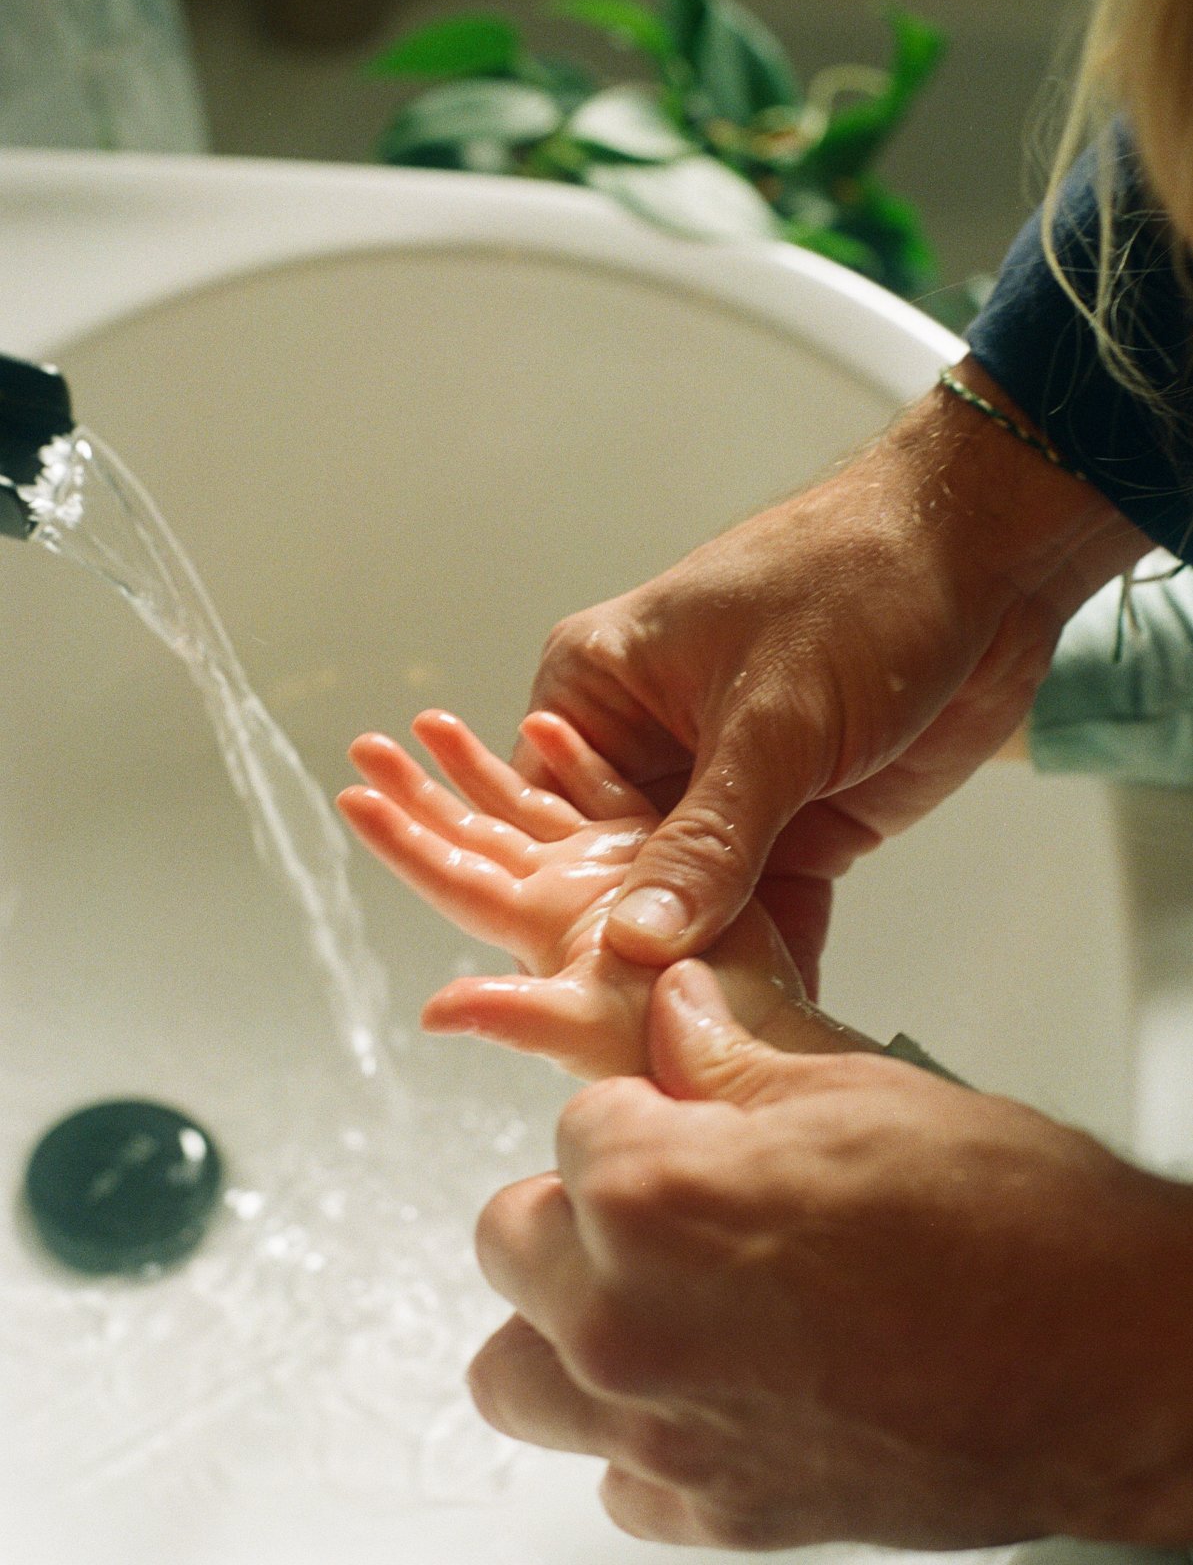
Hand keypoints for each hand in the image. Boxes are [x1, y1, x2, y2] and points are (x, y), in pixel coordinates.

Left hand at [469, 962, 1192, 1548]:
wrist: (1117, 1367)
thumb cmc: (1011, 1229)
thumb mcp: (855, 1088)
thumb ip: (727, 1052)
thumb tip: (671, 1008)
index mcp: (652, 1197)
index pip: (571, 1124)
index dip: (638, 1108)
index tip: (685, 1114)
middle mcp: (628, 1325)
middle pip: (511, 1238)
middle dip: (579, 1203)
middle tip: (666, 1195)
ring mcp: (663, 1435)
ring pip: (518, 1371)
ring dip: (566, 1320)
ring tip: (657, 1289)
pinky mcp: (713, 1519)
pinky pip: (611, 1471)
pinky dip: (640, 1429)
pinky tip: (718, 1380)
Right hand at [515, 359, 1150, 990]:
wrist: (989, 554)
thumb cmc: (855, 585)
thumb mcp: (771, 719)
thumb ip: (707, 840)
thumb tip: (637, 944)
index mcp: (596, 692)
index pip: (538, 819)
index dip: (549, 909)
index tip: (569, 999)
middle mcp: (644, 748)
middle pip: (609, 877)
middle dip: (631, 959)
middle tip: (642, 1049)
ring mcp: (721, 792)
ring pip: (690, 904)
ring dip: (706, 969)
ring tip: (708, 1058)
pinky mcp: (795, 824)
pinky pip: (765, 909)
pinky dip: (773, 960)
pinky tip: (775, 1029)